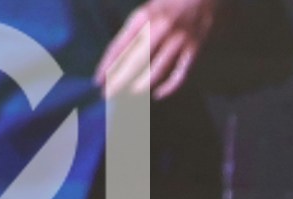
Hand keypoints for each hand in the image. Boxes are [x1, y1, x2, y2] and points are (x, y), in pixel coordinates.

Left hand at [100, 0, 219, 97]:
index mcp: (142, 18)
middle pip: (134, 61)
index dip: (107, 65)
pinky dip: (170, 87)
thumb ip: (136, 31)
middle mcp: (158, 29)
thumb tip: (121, 57)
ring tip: (130, 96)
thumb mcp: (147, 9)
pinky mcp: (194, 48)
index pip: (119, 46)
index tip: (97, 81)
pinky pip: (181, 73)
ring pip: (157, 69)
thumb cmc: (170, 1)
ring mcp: (178, 40)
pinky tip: (159, 95)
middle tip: (108, 95)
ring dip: (142, 85)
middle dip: (119, 80)